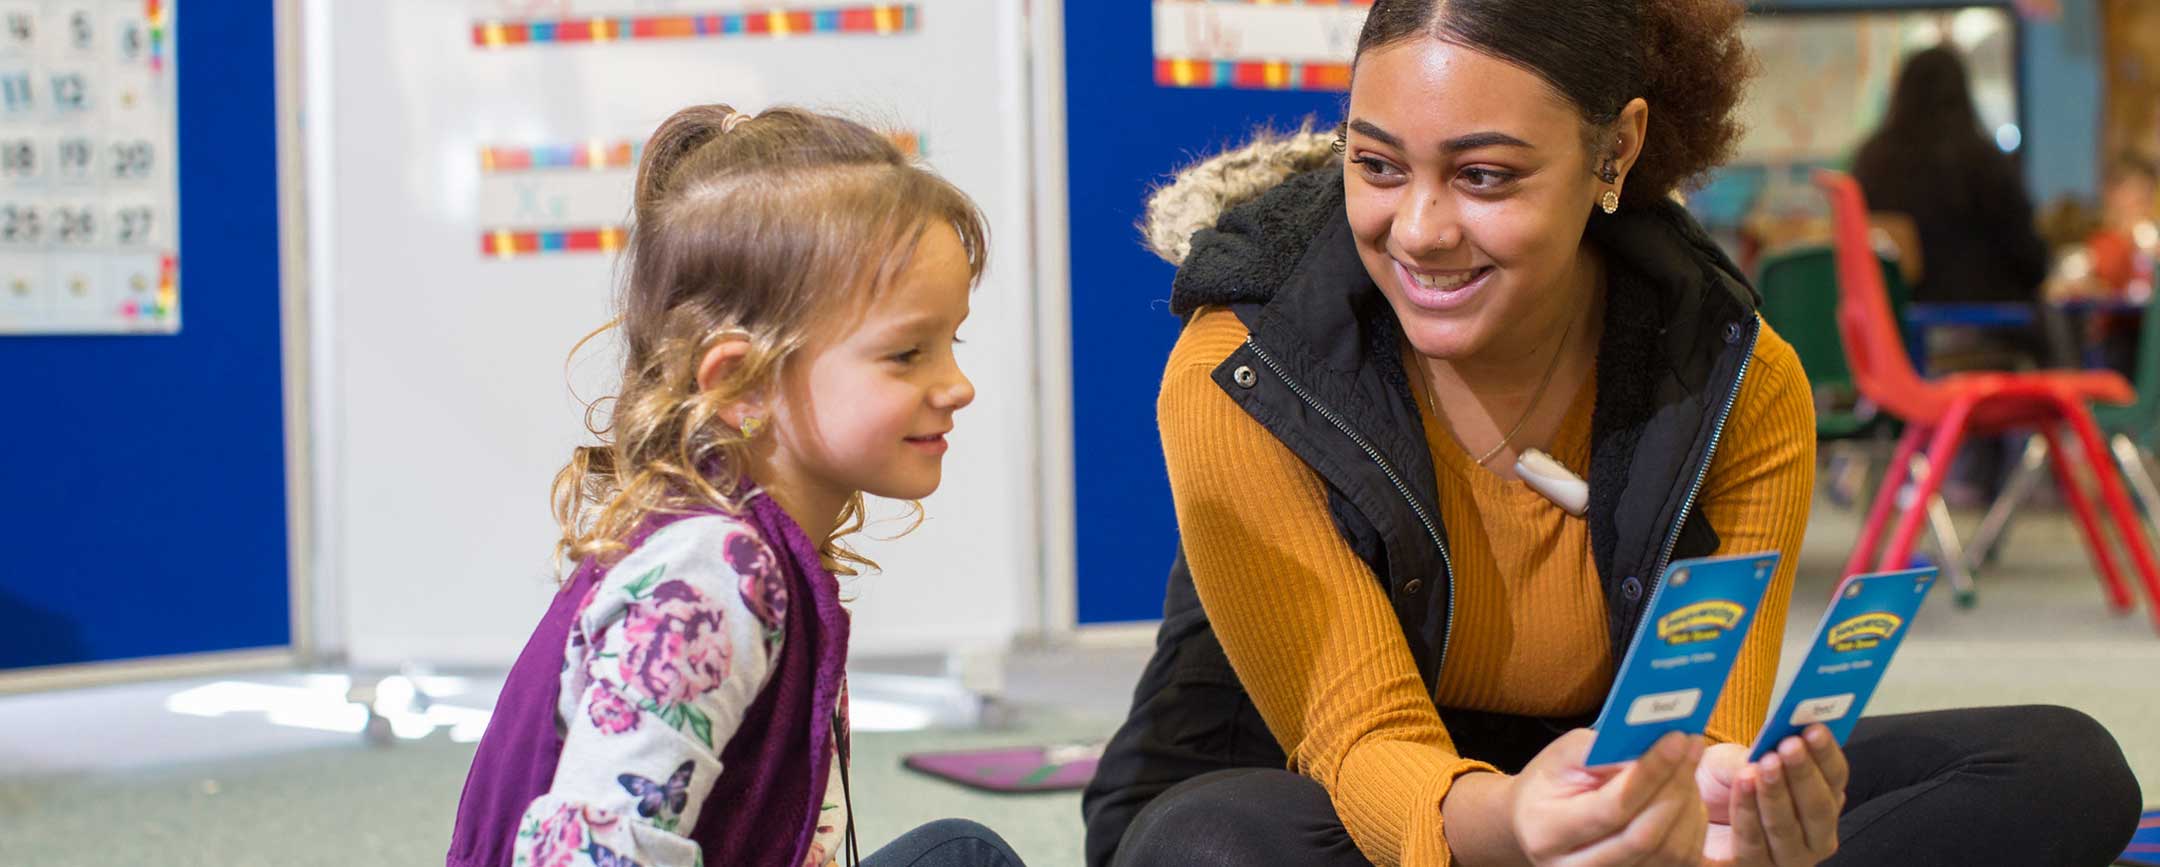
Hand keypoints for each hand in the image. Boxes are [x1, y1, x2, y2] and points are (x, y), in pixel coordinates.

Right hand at [1509, 729, 1709, 865]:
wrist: (1538, 824)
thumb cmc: (1551, 783)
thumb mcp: (1561, 756)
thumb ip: (1601, 750)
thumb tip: (1653, 747)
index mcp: (1548, 832)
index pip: (1611, 808)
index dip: (1650, 773)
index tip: (1676, 739)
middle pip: (1644, 835)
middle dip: (1675, 787)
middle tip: (1692, 746)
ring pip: (1668, 853)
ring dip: (1687, 804)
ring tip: (1687, 765)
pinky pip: (1680, 862)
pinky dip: (1691, 826)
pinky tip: (1686, 795)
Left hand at [1696, 726, 1847, 865]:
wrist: (1685, 809)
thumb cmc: (1719, 782)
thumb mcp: (1736, 759)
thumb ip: (1758, 755)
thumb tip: (1772, 749)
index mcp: (1823, 797)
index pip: (1835, 776)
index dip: (1826, 753)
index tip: (1813, 729)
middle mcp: (1816, 832)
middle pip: (1820, 806)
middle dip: (1804, 773)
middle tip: (1789, 746)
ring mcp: (1792, 857)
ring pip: (1789, 828)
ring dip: (1776, 793)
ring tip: (1764, 764)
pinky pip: (1754, 843)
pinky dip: (1748, 812)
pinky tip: (1743, 785)